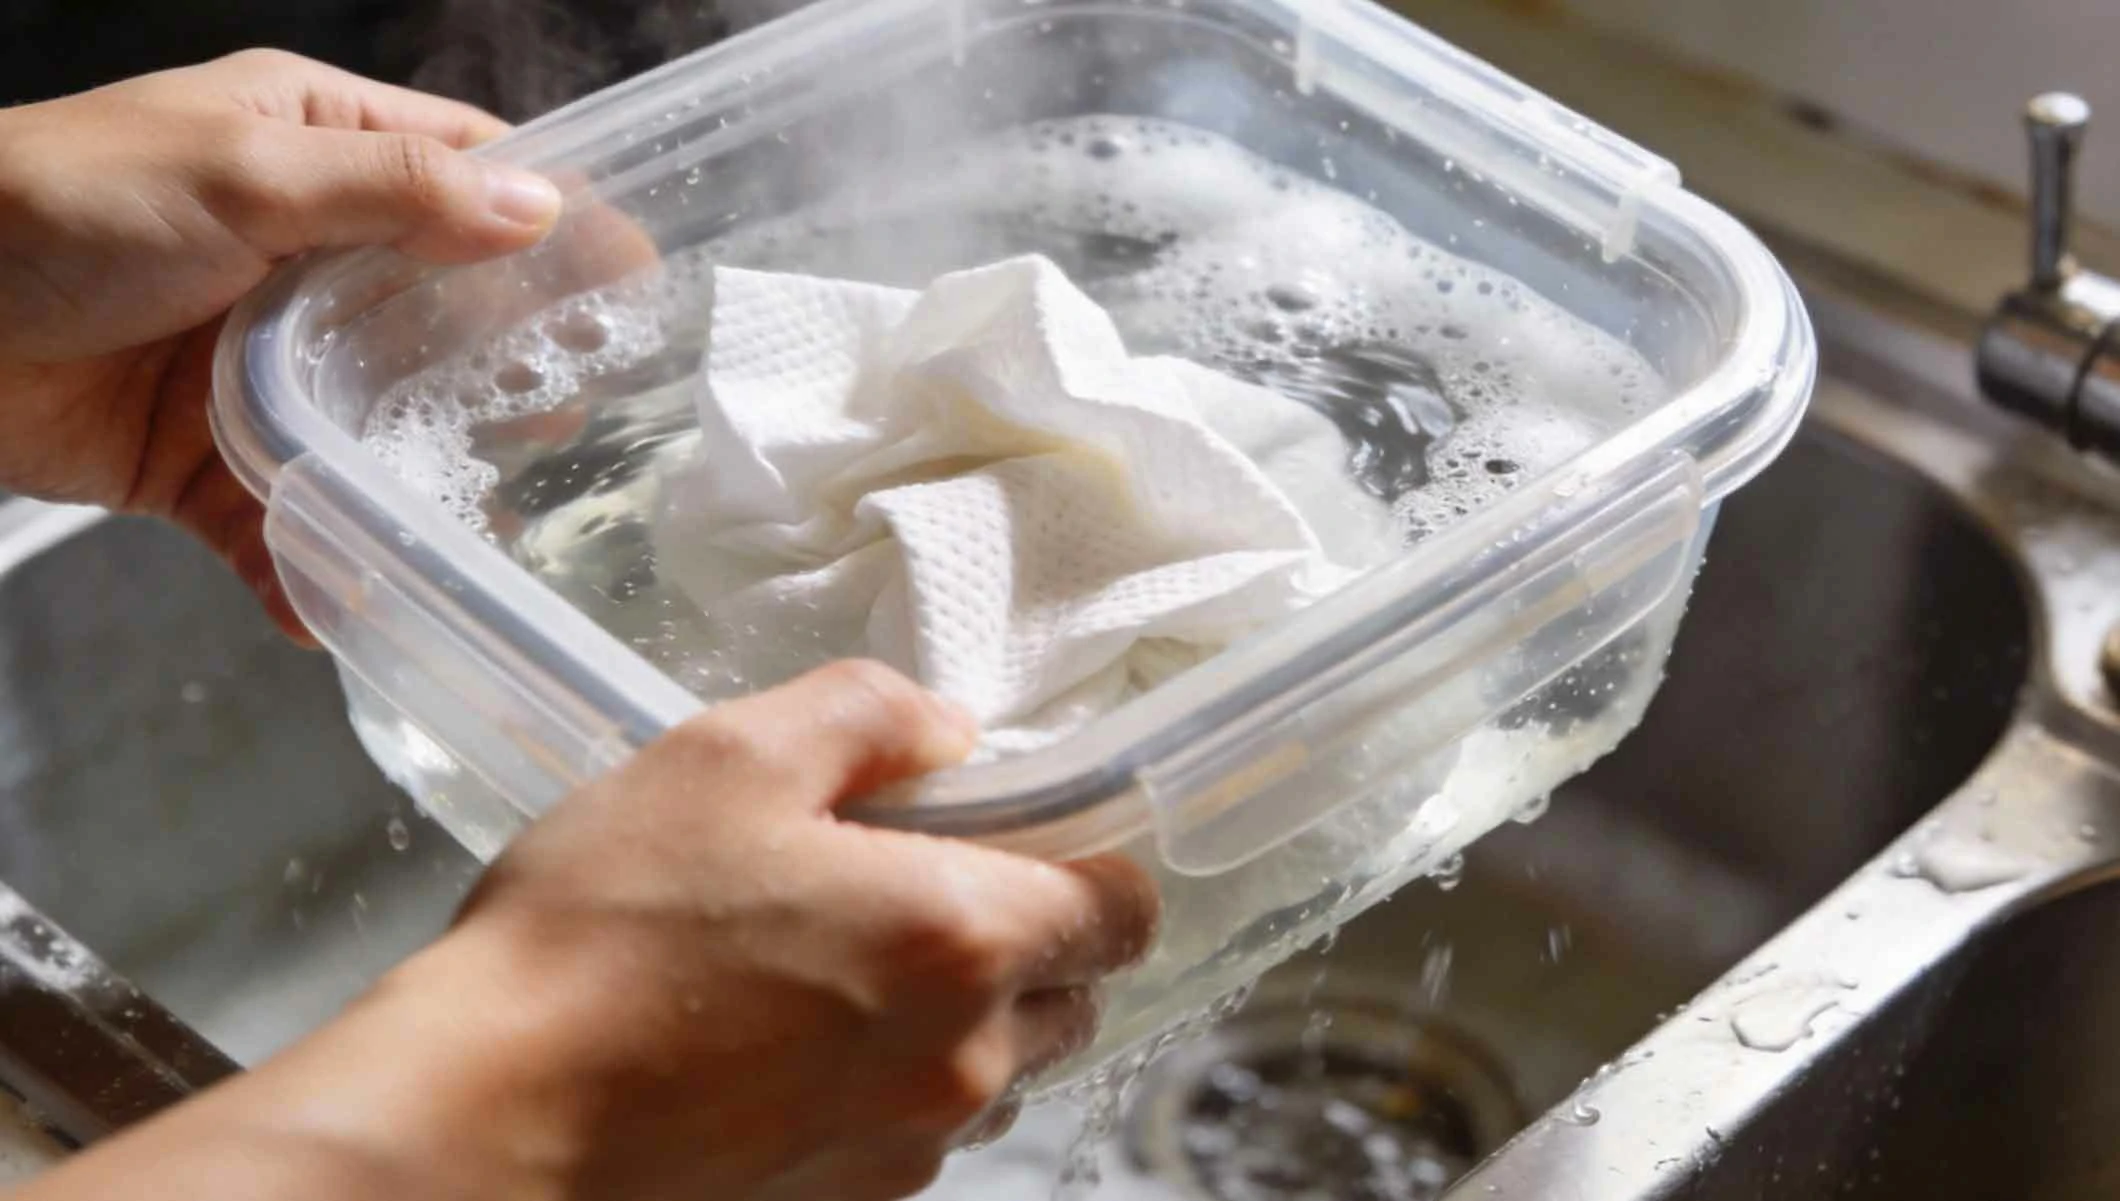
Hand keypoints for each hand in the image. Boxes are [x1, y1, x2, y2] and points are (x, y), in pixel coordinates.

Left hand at [0, 50, 563, 639]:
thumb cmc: (63, 206)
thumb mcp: (243, 173)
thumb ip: (394, 197)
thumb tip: (541, 215)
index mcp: (315, 151)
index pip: (465, 178)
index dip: (552, 225)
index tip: (632, 284)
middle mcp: (299, 255)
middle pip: (438, 315)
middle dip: (502, 372)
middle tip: (567, 419)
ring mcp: (255, 362)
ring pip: (372, 426)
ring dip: (419, 480)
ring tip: (479, 521)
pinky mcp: (205, 457)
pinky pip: (280, 517)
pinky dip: (311, 566)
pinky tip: (345, 600)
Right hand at [16, 662, 1159, 1200]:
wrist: (486, 1117)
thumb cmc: (597, 936)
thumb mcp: (724, 758)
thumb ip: (866, 716)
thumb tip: (946, 728)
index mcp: (962, 940)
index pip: (1126, 911)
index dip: (1090, 859)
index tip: (1020, 829)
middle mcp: (962, 1064)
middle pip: (1072, 994)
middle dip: (1022, 935)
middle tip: (906, 882)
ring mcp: (905, 1152)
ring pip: (995, 1070)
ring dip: (952, 1016)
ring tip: (826, 963)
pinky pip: (913, 1132)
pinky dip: (883, 1084)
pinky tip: (780, 1040)